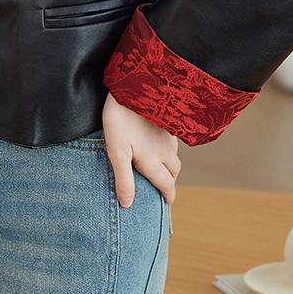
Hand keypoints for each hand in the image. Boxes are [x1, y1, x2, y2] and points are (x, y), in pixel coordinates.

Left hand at [102, 92, 180, 206]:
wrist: (131, 89)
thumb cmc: (120, 121)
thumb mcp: (117, 153)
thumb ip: (124, 180)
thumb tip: (128, 205)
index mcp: (153, 162)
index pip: (167, 184)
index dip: (168, 195)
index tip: (169, 202)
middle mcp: (165, 151)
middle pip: (174, 171)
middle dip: (171, 181)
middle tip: (164, 186)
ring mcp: (168, 135)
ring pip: (175, 155)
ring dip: (171, 165)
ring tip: (161, 166)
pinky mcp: (167, 121)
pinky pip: (173, 140)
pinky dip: (170, 148)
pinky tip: (160, 142)